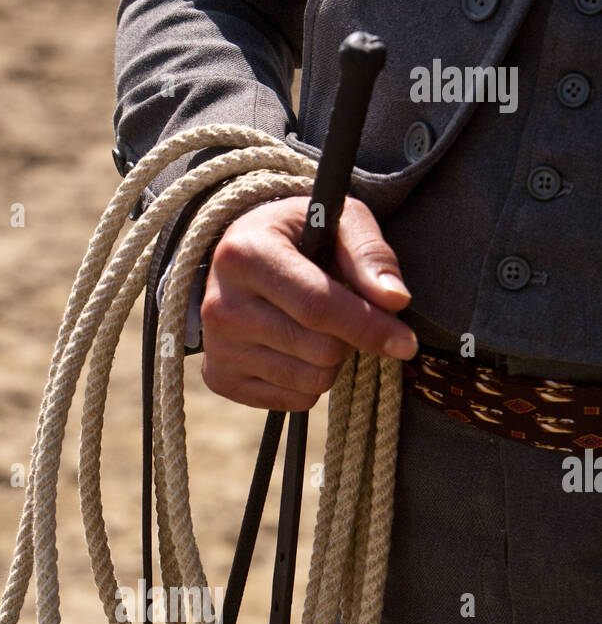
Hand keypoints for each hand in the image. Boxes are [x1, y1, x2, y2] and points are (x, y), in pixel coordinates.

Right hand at [199, 195, 417, 410]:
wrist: (238, 260)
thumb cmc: (297, 236)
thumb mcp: (336, 221)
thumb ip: (369, 253)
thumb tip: (395, 300)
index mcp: (245, 256)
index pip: (318, 307)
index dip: (369, 327)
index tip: (406, 343)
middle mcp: (221, 307)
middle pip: (321, 350)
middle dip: (350, 338)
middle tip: (341, 313)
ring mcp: (218, 349)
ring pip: (312, 381)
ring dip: (332, 360)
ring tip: (315, 327)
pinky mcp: (220, 380)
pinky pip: (295, 401)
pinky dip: (309, 380)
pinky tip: (294, 348)